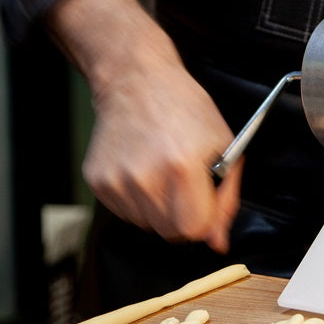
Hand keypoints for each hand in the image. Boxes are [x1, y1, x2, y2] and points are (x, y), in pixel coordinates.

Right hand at [84, 61, 241, 252]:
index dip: (207, 220)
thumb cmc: (185, 108)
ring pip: (148, 225)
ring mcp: (116, 181)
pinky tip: (144, 170)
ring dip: (161, 209)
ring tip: (163, 173)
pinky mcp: (97, 181)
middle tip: (187, 186)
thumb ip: (226, 198)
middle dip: (185, 217)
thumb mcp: (224, 145)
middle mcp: (145, 177)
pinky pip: (125, 213)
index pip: (194, 229)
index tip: (207, 203)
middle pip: (171, 232)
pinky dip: (139, 201)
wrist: (137, 81)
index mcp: (181, 166)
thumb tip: (219, 242)